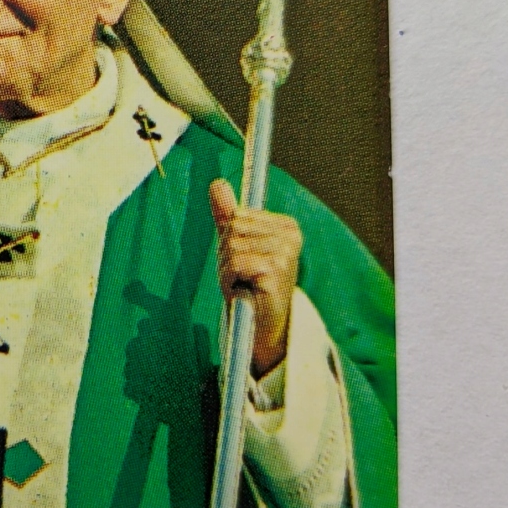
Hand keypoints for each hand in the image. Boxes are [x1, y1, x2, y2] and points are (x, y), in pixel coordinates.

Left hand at [209, 179, 301, 378]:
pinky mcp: (276, 270)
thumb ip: (227, 214)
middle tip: (241, 277)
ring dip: (226, 271)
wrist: (262, 325)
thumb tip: (216, 183)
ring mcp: (286, 252)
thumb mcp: (237, 246)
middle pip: (232, 229)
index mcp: (286, 225)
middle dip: (225, 256)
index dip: (228, 242)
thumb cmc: (250, 285)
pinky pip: (234, 263)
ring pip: (231, 247)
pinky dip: (230, 280)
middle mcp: (291, 235)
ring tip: (243, 284)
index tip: (243, 262)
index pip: (237, 216)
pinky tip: (245, 291)